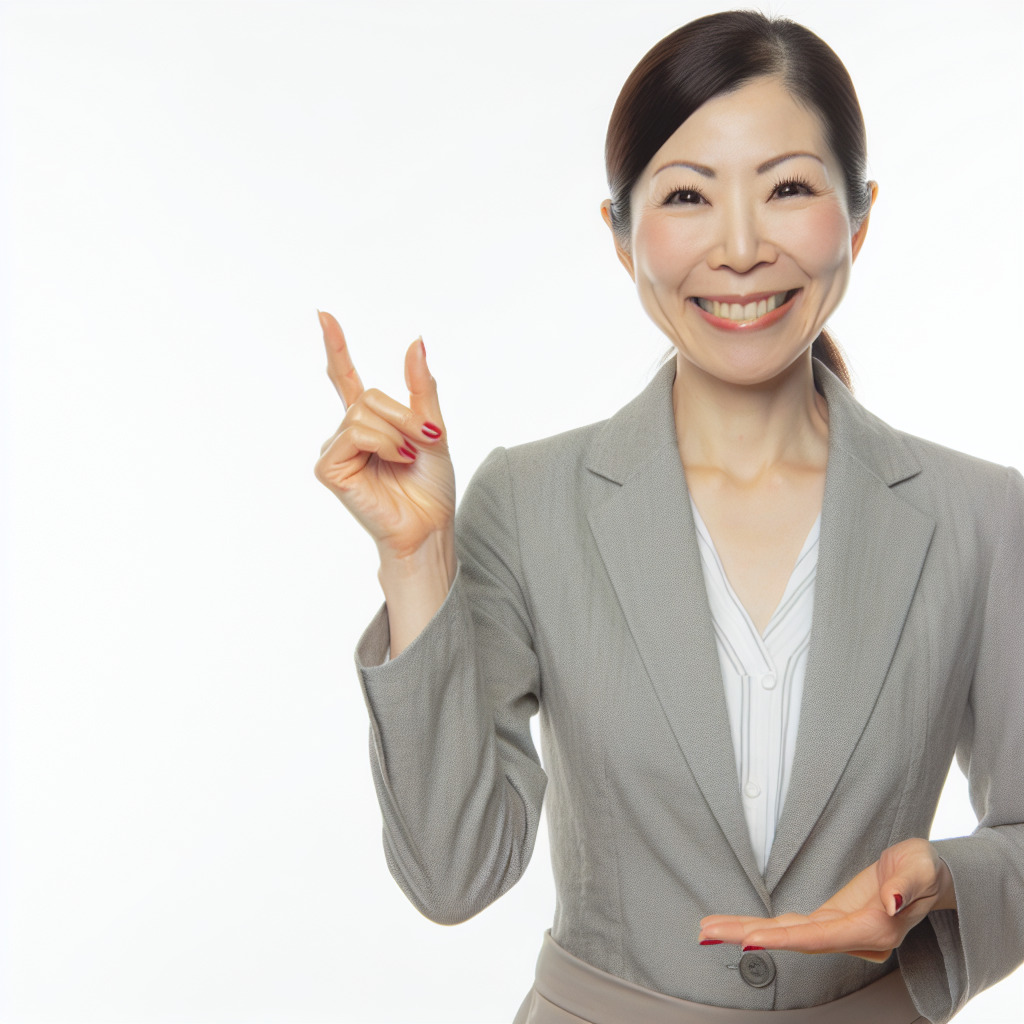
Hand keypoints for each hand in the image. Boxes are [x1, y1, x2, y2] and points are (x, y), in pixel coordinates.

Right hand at [314, 311, 455, 562]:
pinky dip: (382, 445)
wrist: (429, 525)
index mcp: (370, 423)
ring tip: (406, 459)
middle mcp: (348, 432)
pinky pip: (355, 434)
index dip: (337, 347)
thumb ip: (421, 388)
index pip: (346, 379)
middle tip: (425, 440)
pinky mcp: (330, 468)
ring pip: (363, 414)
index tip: (324, 317)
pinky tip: (392, 464)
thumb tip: (415, 342)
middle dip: (405, 415)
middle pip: (368, 396)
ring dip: (397, 434)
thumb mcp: (434, 429)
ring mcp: (337, 450)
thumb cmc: (430, 487)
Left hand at [697, 838, 956, 961]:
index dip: (784, 938)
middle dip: (748, 936)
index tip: (749, 939)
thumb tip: (891, 901)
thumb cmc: (925, 868)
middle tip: (706, 932)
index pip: (821, 936)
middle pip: (794, 940)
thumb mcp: (921, 867)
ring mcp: (840, 931)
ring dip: (746, 931)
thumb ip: (906, 884)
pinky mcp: (831, 921)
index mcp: (874, 927)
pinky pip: (791, 927)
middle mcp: (853, 936)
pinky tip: (737, 927)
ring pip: (787, 935)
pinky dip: (763, 926)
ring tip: (707, 929)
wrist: (930, 876)